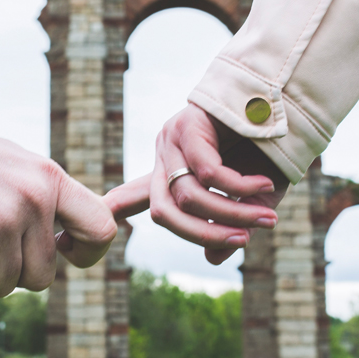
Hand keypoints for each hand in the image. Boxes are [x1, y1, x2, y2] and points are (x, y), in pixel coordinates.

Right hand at [0, 133, 117, 296]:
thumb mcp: (17, 166)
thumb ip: (47, 199)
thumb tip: (74, 240)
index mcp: (50, 180)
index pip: (100, 228)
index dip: (88, 254)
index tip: (65, 253)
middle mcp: (33, 202)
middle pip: (42, 275)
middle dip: (12, 270)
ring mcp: (2, 223)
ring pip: (4, 285)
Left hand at [105, 104, 288, 264]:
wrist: (286, 99)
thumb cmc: (270, 150)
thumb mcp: (252, 196)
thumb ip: (233, 225)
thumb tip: (213, 258)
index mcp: (172, 172)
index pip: (134, 196)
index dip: (114, 213)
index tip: (72, 238)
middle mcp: (165, 156)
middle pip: (164, 212)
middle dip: (204, 234)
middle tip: (245, 240)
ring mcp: (172, 140)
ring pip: (189, 196)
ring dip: (233, 213)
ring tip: (268, 218)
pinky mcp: (188, 124)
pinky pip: (208, 171)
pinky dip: (239, 187)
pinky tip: (264, 185)